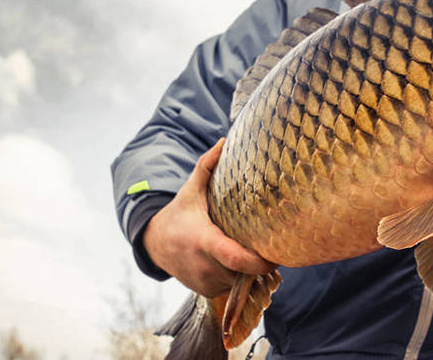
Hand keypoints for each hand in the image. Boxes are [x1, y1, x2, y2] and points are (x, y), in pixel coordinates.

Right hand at [143, 138, 276, 297]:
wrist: (155, 243)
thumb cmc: (180, 214)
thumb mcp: (191, 190)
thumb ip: (207, 166)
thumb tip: (223, 140)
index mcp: (204, 241)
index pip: (236, 259)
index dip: (259, 262)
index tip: (277, 255)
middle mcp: (204, 266)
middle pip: (243, 270)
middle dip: (258, 260)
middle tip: (272, 243)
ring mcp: (205, 282)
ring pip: (239, 280)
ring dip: (248, 269)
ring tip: (252, 249)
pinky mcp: (206, 291)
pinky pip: (231, 286)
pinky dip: (237, 275)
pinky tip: (236, 260)